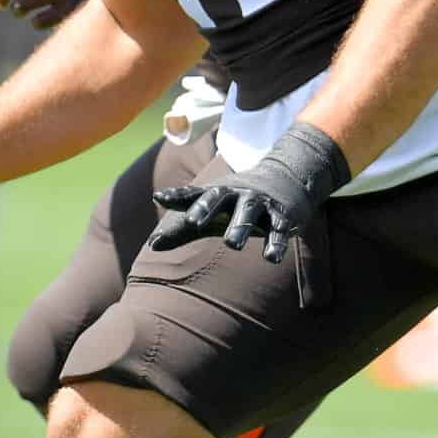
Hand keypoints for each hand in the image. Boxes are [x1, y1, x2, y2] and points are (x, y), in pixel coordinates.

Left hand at [149, 122, 351, 263]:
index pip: (193, 194)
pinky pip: (278, 229)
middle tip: (193, 222)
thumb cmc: (236, 203)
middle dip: (207, 209)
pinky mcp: (282, 216)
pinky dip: (276, 242)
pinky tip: (271, 258)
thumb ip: (182, 230)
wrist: (285, 179)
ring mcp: (260, 203)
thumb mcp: (210, 213)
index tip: (159, 197)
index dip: (177, 196)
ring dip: (240, 226)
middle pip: (220, 198)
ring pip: (248, 212)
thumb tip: (152, 246)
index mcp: (217, 193)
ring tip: (232, 244)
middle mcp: (237, 194)